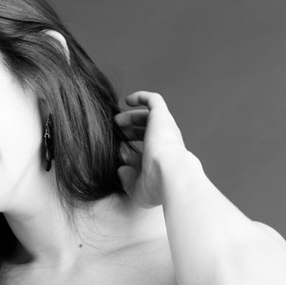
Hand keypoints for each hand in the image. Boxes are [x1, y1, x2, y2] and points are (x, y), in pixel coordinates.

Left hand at [114, 91, 192, 207]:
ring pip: (149, 116)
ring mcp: (165, 129)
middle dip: (129, 132)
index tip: (118, 156)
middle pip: (147, 132)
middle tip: (114, 134)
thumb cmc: (156, 185)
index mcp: (163, 161)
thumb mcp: (136, 187)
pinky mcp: (162, 116)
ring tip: (116, 121)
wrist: (171, 174)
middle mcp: (167, 143)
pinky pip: (154, 100)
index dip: (129, 153)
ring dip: (131, 117)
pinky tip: (128, 99)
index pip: (145, 152)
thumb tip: (121, 169)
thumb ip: (127, 179)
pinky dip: (142, 97)